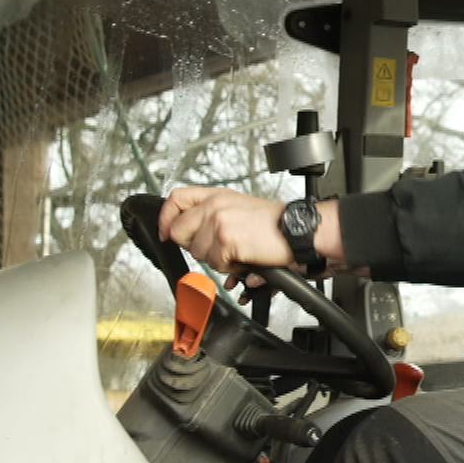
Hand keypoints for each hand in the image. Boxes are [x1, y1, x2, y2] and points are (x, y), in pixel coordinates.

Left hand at [158, 187, 291, 284]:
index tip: (167, 232)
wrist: (297, 231)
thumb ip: (211, 214)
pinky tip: (244, 257)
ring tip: (237, 252)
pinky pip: (215, 263)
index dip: (166, 218)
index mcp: (217, 195)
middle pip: (178, 231)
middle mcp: (215, 205)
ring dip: (216, 259)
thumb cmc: (274, 224)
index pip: (176, 198)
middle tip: (217, 248)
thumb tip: (186, 231)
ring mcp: (219, 221)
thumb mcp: (239, 207)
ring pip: (197, 252)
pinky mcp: (226, 240)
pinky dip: (230, 267)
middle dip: (195, 246)